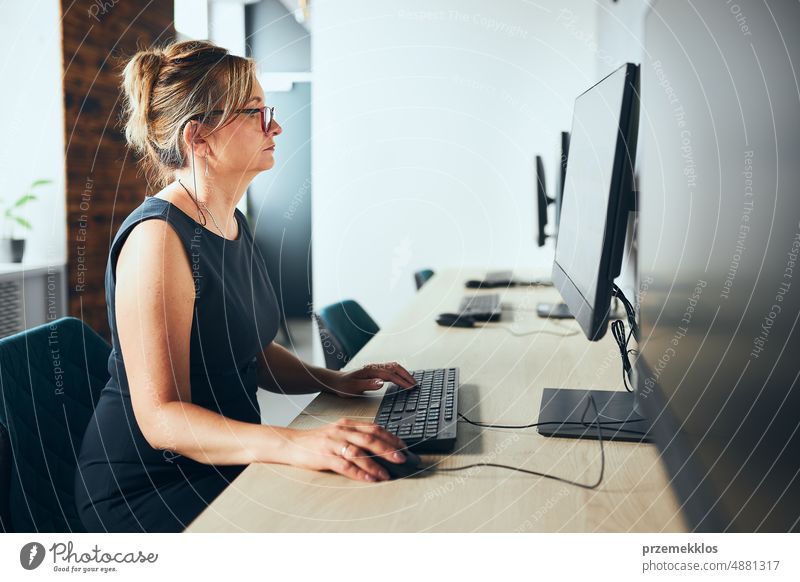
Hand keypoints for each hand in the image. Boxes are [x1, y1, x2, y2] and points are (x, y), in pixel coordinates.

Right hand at [283, 418, 408, 481]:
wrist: (291, 443)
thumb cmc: (316, 441)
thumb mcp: (338, 432)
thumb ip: (355, 436)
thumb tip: (379, 445)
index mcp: (347, 424)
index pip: (373, 428)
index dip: (390, 437)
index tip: (403, 446)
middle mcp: (342, 431)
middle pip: (369, 439)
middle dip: (388, 449)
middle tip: (402, 458)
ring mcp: (333, 443)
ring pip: (359, 452)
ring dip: (375, 464)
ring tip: (387, 473)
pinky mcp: (324, 456)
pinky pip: (345, 465)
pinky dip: (359, 473)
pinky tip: (368, 479)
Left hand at [324, 361, 415, 398]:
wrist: (336, 381)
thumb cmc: (343, 386)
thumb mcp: (353, 387)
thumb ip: (367, 384)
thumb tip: (382, 382)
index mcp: (370, 370)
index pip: (390, 375)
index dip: (401, 381)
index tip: (410, 387)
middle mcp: (374, 367)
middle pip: (395, 367)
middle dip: (407, 375)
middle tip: (416, 384)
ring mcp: (375, 368)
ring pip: (394, 367)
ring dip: (404, 373)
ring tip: (412, 382)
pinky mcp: (375, 371)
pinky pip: (390, 370)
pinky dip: (399, 373)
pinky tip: (402, 379)